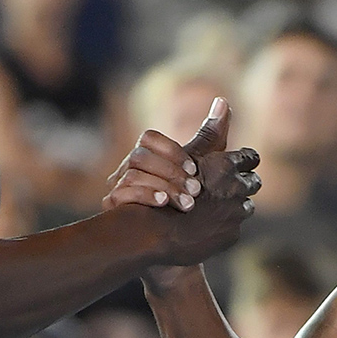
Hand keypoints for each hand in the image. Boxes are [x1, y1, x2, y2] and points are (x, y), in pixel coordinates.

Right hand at [103, 96, 234, 212]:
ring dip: (163, 187)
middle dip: (171, 173)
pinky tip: (165, 205)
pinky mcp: (112, 205)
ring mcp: (116, 184)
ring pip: (130, 175)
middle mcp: (126, 166)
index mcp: (145, 152)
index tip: (194, 168)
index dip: (171, 151)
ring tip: (188, 204)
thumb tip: (223, 101)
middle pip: (139, 156)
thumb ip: (211, 136)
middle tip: (198, 190)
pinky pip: (120, 195)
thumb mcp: (202, 164)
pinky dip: (145, 197)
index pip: (148, 138)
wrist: (172, 236)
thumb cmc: (188, 195)